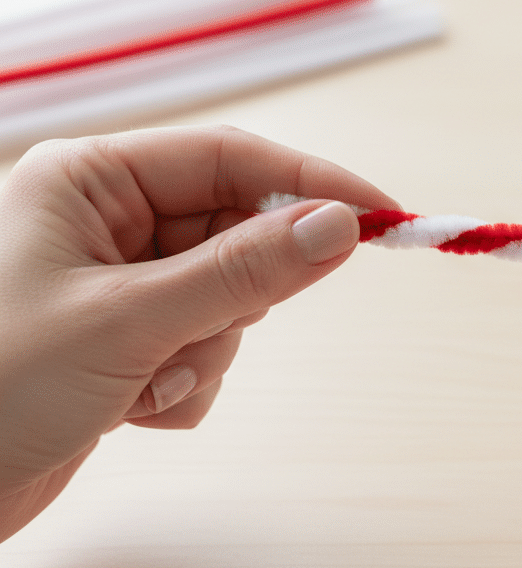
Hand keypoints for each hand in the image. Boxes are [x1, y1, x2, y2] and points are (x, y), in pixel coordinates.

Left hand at [0, 125, 397, 541]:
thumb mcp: (129, 320)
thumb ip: (242, 271)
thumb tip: (342, 226)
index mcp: (92, 180)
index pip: (231, 159)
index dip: (313, 183)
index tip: (382, 214)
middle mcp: (109, 221)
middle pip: (236, 231)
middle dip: (237, 295)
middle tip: (208, 330)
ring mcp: (122, 283)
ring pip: (228, 299)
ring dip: (205, 350)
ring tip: (142, 381)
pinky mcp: (129, 340)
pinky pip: (205, 346)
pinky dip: (186, 382)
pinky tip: (128, 408)